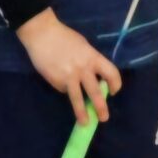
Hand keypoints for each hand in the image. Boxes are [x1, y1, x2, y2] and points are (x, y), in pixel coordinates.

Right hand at [17, 11, 120, 125]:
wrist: (42, 34)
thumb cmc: (64, 37)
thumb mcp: (83, 46)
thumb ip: (90, 61)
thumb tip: (95, 77)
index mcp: (93, 57)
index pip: (111, 73)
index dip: (115, 84)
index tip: (114, 91)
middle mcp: (83, 69)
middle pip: (96, 92)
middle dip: (101, 107)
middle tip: (104, 118)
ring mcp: (69, 77)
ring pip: (78, 99)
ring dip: (82, 113)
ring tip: (85, 123)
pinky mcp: (56, 82)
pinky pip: (63, 90)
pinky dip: (64, 89)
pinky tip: (59, 79)